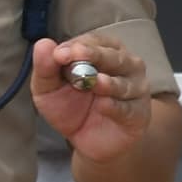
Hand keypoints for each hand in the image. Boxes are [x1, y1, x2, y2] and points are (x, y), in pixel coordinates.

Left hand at [34, 34, 163, 163]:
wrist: (86, 139)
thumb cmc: (70, 105)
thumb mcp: (49, 88)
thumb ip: (46, 68)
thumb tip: (43, 43)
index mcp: (103, 52)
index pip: (95, 42)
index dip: (78, 45)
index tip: (59, 53)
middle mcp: (125, 66)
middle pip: (113, 57)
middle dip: (95, 55)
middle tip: (77, 54)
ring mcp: (135, 89)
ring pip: (124, 83)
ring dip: (109, 82)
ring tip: (96, 82)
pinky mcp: (138, 113)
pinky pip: (128, 108)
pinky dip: (116, 107)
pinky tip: (104, 105)